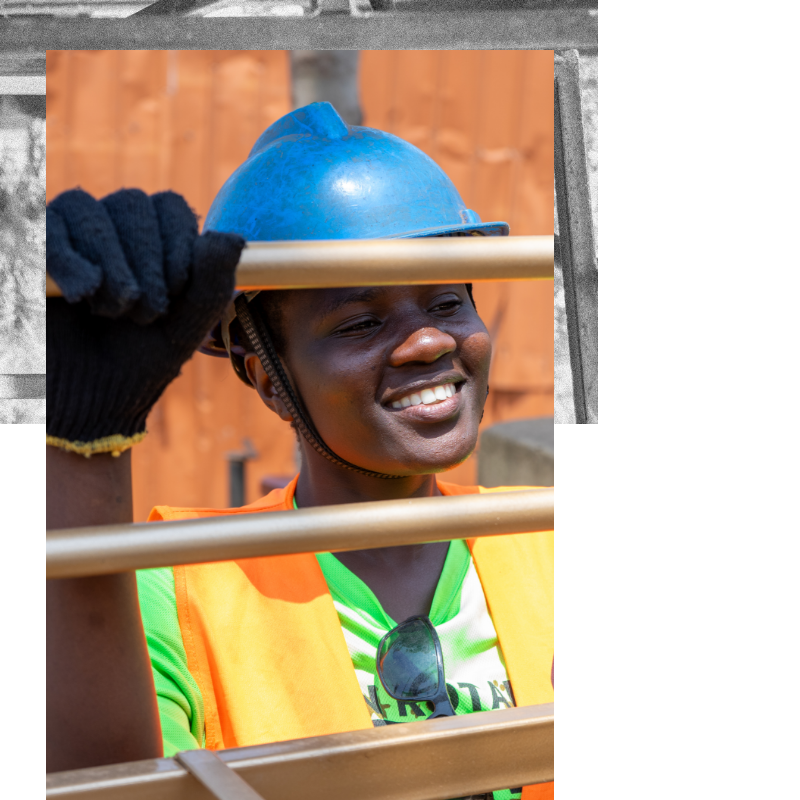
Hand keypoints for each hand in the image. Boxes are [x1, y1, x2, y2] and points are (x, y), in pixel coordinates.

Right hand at [46, 188, 244, 445]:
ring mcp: (67, 234)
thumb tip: (233, 237)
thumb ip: (212, 284)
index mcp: (155, 239)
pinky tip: (82, 293)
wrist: (93, 396)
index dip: (179, 245)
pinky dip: (69, 260)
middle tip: (146, 312)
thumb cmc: (142, 358)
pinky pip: (44, 228)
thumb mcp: (187, 326)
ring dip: (111, 265)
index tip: (178, 290)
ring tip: (113, 311)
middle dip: (147, 262)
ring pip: (87, 209)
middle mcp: (112, 227)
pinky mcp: (30, 251)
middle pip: (132, 205)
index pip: (171, 206)